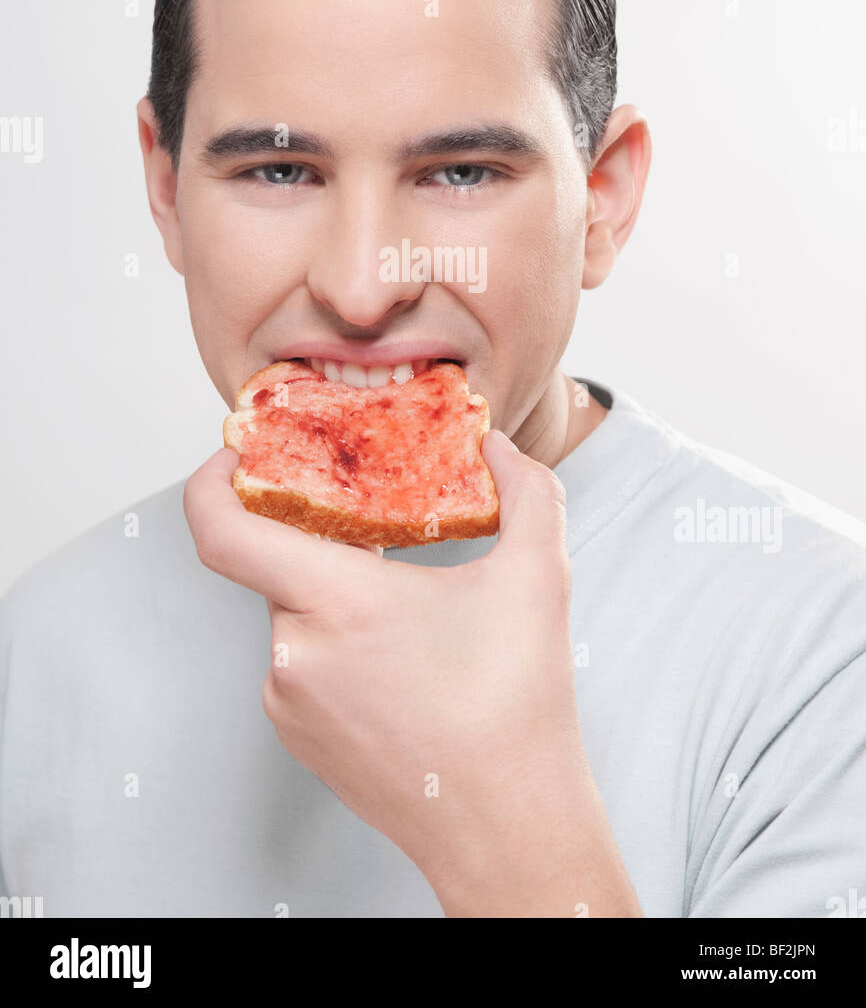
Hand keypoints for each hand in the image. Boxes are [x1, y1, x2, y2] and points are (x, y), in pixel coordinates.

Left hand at [183, 431, 640, 915]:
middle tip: (374, 524)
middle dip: (322, 541)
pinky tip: (400, 660)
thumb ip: (526, 490)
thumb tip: (498, 448)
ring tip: (407, 610)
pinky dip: (336, 644)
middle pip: (278, 566)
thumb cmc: (516, 708)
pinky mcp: (300, 739)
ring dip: (337, 598)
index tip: (229, 458)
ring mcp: (290, 704)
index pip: (223, 533)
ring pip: (296, 617)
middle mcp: (294, 654)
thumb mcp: (538, 577)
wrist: (507, 827)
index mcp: (335, 603)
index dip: (209, 484)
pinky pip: (301, 666)